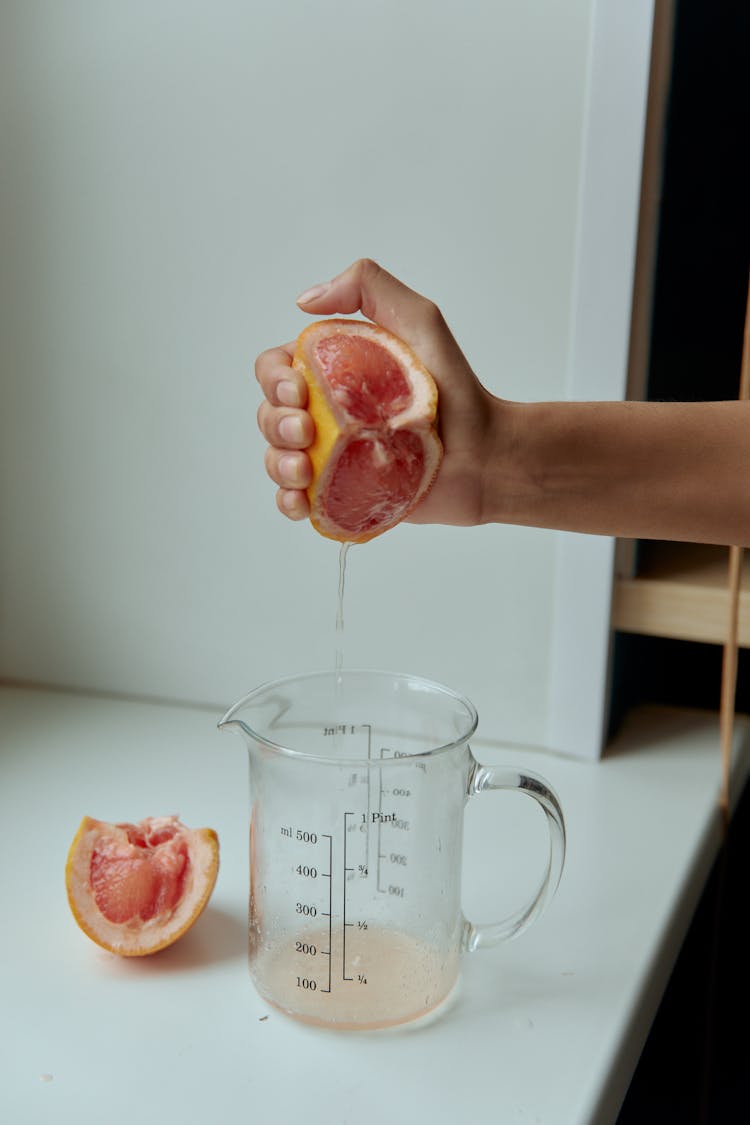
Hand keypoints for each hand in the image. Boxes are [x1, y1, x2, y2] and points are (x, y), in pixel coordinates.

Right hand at [255, 258, 500, 526]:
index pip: (276, 368)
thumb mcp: (420, 320)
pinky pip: (296, 499)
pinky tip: (300, 499)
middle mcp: (325, 412)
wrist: (484, 455)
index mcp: (331, 371)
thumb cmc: (456, 390)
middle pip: (270, 414)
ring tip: (305, 470)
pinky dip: (287, 501)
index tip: (299, 392)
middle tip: (308, 431)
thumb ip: (368, 287)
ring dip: (278, 463)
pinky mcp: (341, 493)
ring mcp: (331, 456)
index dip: (275, 379)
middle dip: (276, 423)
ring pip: (277, 458)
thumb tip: (304, 302)